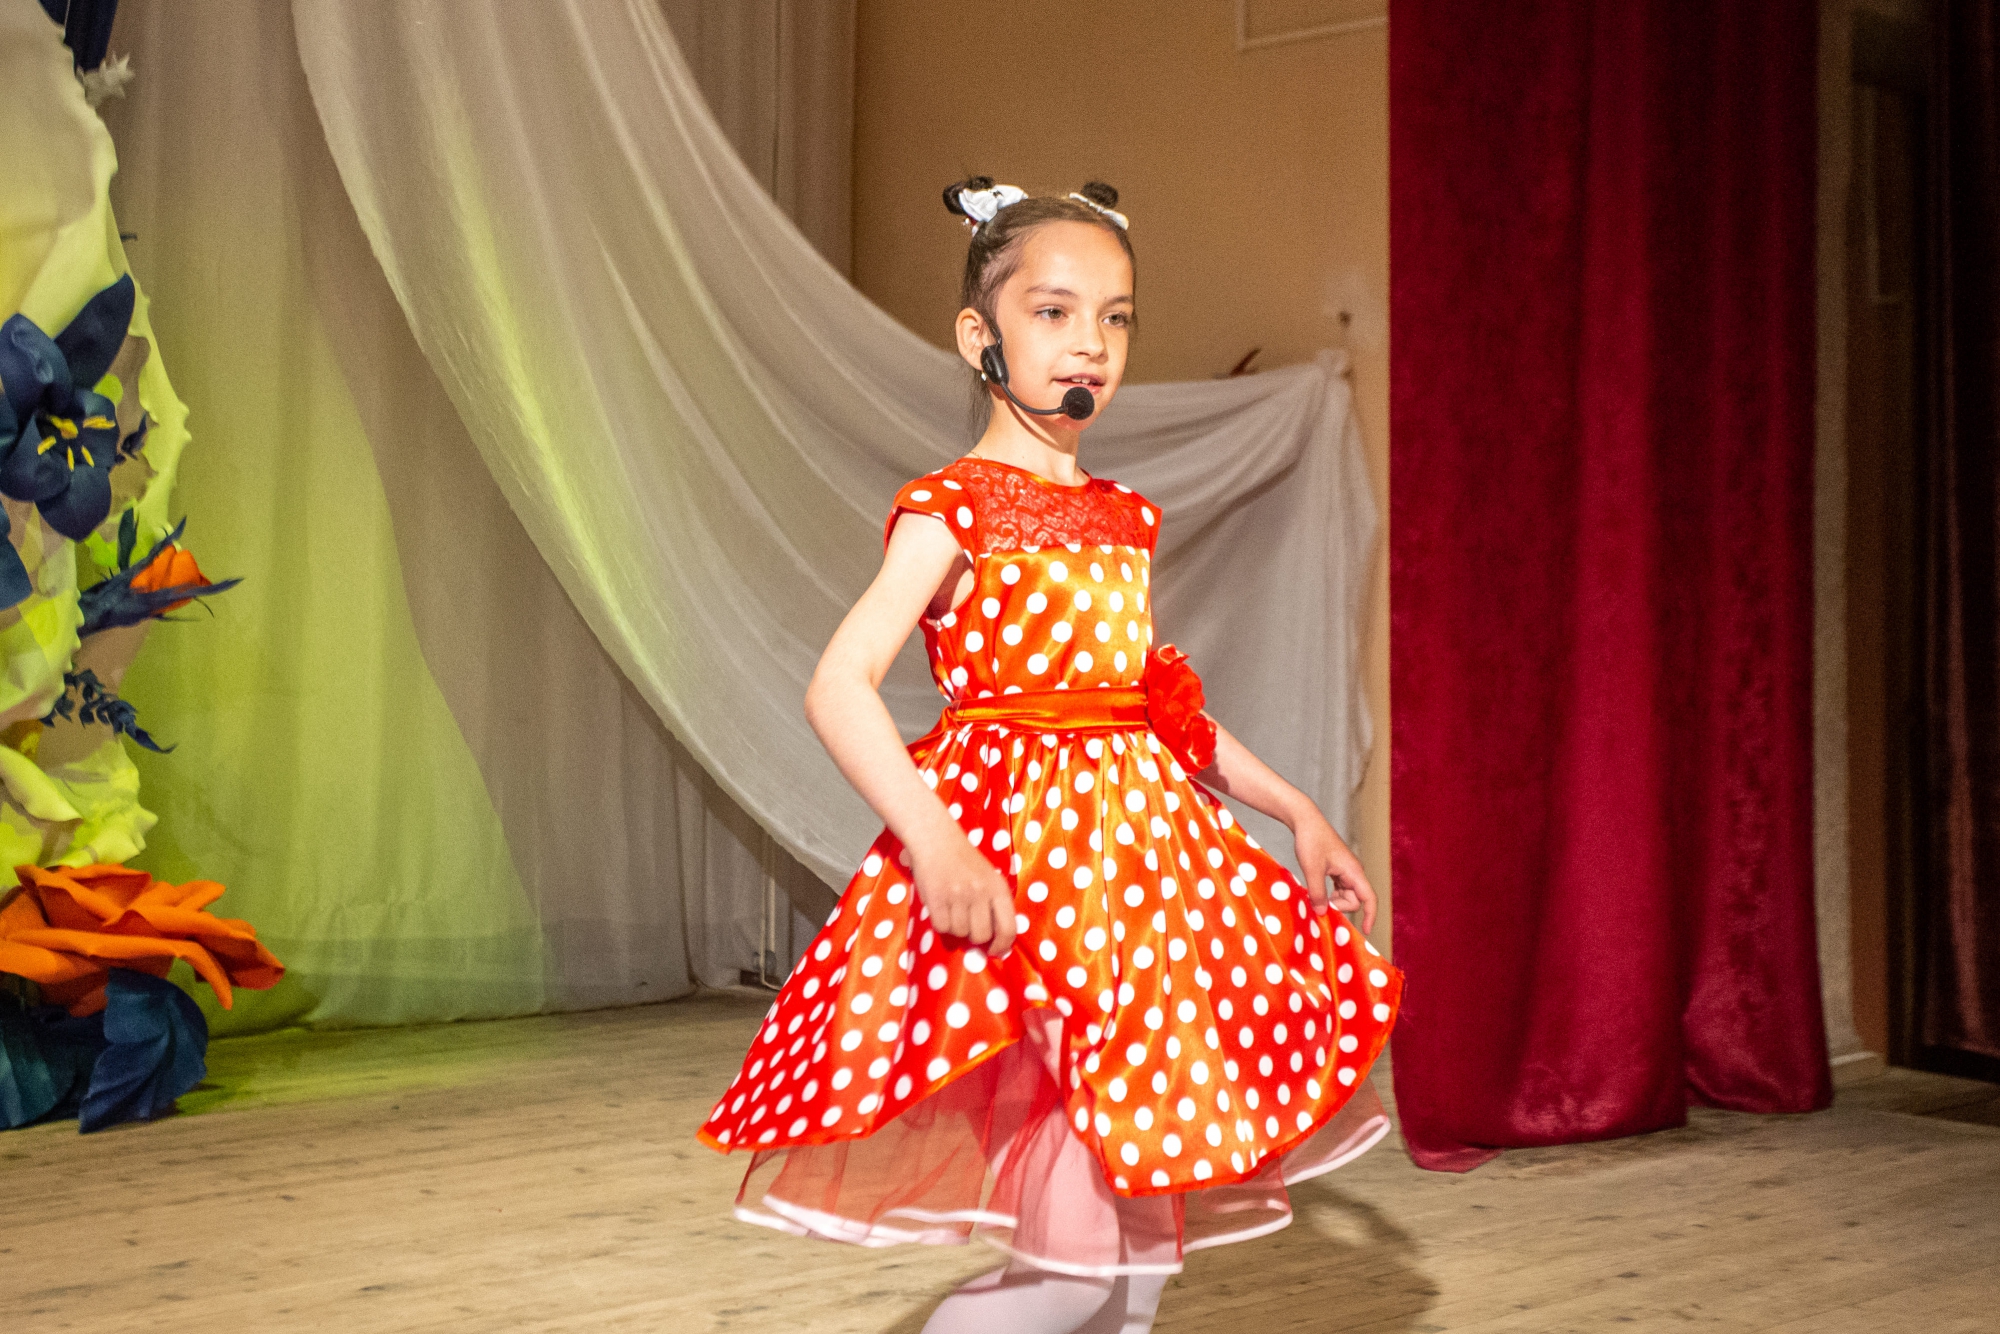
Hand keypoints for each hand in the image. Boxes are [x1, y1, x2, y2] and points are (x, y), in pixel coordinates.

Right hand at [909, 830, 1017, 955]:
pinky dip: (940, 923)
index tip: (994, 951)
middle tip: (968, 925)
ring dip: (955, 927)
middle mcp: (980, 893)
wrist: (937, 841)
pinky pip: (941, 927)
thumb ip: (995, 905)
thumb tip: (996, 942)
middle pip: (981, 935)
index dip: (1002, 946)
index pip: (1008, 928)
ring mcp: (957, 896)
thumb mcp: (990, 878)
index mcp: (998, 888)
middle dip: (974, 937)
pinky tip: (941, 908)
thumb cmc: (966, 862)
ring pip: (959, 933)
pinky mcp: (936, 898)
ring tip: (953, 910)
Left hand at [1290, 809, 1376, 935]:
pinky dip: (1328, 895)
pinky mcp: (1336, 870)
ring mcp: (1345, 871)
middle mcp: (1353, 872)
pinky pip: (1337, 889)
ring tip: (1313, 897)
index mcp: (1353, 872)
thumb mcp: (1312, 870)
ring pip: (1344, 896)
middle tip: (1317, 903)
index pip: (1369, 899)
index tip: (1365, 931)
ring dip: (1332, 901)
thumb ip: (1318, 893)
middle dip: (1339, 907)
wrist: (1305, 820)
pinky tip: (1315, 893)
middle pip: (1354, 900)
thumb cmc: (1311, 841)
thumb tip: (1323, 913)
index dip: (1370, 916)